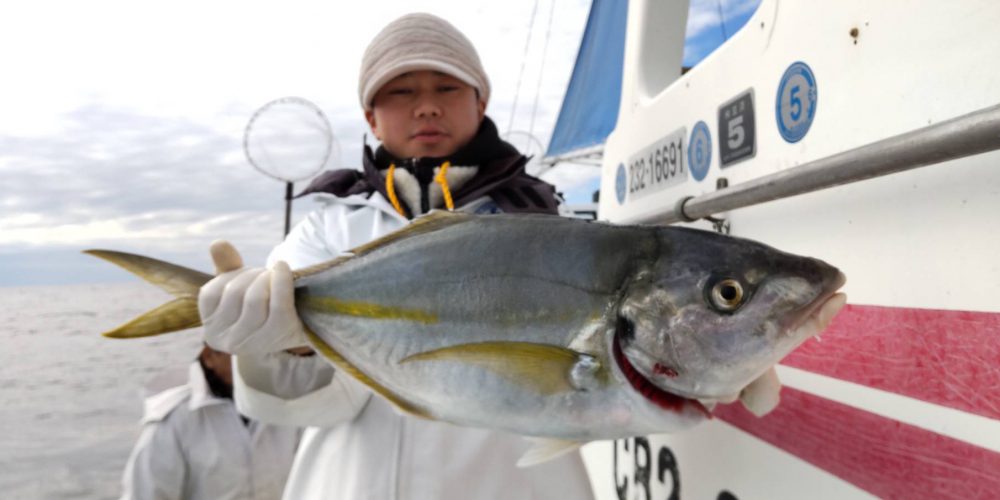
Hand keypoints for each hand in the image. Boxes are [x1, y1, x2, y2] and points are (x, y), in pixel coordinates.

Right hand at [198, 240, 308, 354]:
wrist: (299, 327)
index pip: (211, 294)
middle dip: (251, 274)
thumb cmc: (264, 305)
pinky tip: (283, 268)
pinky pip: (279, 303)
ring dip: (266, 277)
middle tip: (265, 273)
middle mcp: (228, 343)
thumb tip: (218, 244)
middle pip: (234, 293)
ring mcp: (255, 343)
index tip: (247, 275)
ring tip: (274, 275)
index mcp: (212, 330)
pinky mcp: (280, 336)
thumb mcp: (241, 287)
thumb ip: (226, 267)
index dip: (230, 276)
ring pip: (255, 298)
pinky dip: (281, 280)